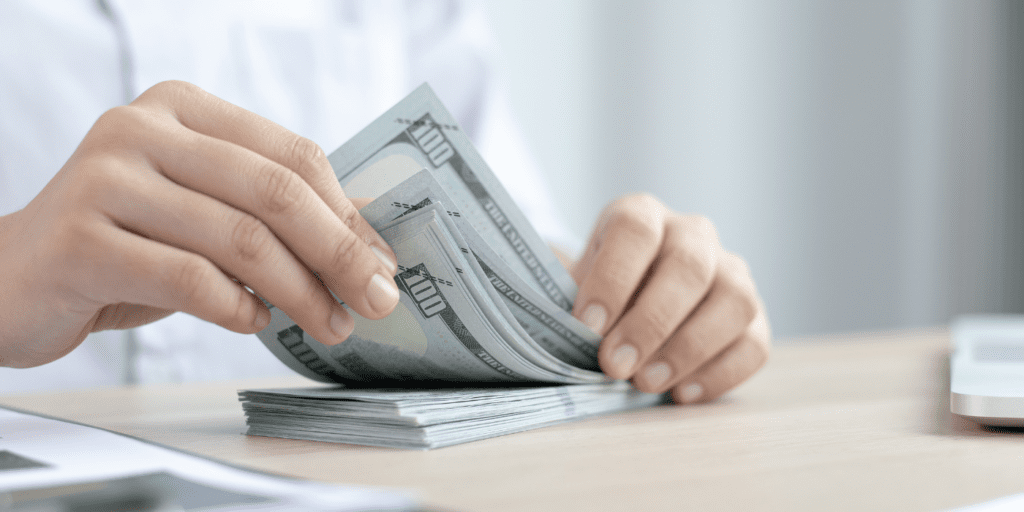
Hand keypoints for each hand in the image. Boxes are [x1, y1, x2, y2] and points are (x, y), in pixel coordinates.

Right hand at [0, 81, 399, 367]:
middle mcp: (141, 130)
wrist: (13, 278)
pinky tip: (254, 321)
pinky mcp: (81, 239)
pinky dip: (237, 308)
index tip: (384, 263)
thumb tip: (368, 241)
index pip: (292, 155)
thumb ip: (271, 212)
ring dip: (300, 292)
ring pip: (240, 238)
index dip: (348, 213)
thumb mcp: (202, 211)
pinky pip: (190, 279)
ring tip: (328, 323)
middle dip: (339, 254)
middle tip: (376, 300)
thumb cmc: (125, 245)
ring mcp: (106, 180)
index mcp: (183, 109)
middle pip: (275, 192)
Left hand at [572, 195, 769, 402]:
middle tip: (615, 365)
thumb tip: (565, 335)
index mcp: (642, 215)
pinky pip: (755, 343)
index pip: (636, 229)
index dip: (612, 277)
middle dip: (650, 322)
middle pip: (689, 267)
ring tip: (646, 383)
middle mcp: (693, 235)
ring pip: (734, 301)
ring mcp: (731, 272)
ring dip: (688, 348)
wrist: (626, 306)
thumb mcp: (574, 288)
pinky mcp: (754, 317)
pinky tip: (681, 394)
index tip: (587, 325)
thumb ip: (571, 304)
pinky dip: (720, 373)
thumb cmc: (596, 297)